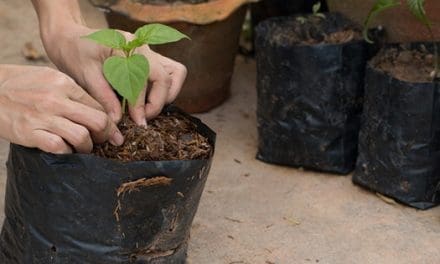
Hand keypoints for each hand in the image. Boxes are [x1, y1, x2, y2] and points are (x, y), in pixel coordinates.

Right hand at [0, 65, 123, 153]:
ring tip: (84, 148)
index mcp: (64, 84)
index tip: (111, 131)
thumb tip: (98, 108)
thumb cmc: (21, 85)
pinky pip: (59, 148)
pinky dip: (67, 152)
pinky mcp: (29, 133)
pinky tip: (66, 150)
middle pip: (97, 121)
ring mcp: (42, 117)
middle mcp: (56, 99)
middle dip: (105, 135)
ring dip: (87, 147)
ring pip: (82, 137)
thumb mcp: (49, 78)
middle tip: (103, 141)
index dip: (109, 121)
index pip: (99, 106)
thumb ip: (73, 91)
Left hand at [41, 24, 186, 125]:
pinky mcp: (149, 59)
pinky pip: (168, 74)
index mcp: (126, 46)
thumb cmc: (74, 53)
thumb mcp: (85, 75)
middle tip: (143, 118)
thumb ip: (104, 97)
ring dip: (167, 94)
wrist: (70, 39)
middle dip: (158, 101)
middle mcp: (143, 46)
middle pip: (167, 77)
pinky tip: (146, 101)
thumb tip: (118, 120)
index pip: (143, 80)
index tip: (138, 123)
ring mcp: (149, 52)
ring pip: (175, 73)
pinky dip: (163, 90)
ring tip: (147, 109)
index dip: (141, 105)